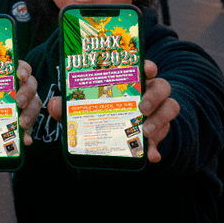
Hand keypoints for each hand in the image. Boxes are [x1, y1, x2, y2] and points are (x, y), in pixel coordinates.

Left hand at [0, 60, 39, 145]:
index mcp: (5, 75)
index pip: (20, 66)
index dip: (23, 68)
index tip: (19, 73)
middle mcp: (19, 88)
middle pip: (31, 84)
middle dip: (27, 92)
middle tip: (19, 101)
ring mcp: (25, 105)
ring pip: (35, 105)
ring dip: (30, 113)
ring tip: (21, 123)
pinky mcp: (25, 122)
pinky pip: (31, 127)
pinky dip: (28, 134)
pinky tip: (25, 141)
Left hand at [45, 59, 176, 162]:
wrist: (113, 130)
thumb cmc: (100, 108)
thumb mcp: (84, 104)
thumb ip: (69, 103)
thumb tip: (53, 104)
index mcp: (134, 79)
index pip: (146, 67)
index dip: (148, 66)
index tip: (145, 69)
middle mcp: (150, 92)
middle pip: (162, 87)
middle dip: (154, 96)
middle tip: (141, 107)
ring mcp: (158, 112)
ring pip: (170, 109)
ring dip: (160, 121)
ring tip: (145, 132)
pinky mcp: (158, 133)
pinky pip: (163, 140)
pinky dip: (156, 148)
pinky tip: (151, 156)